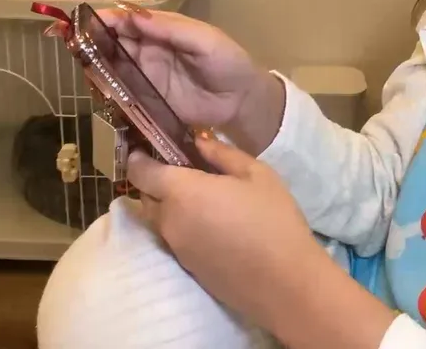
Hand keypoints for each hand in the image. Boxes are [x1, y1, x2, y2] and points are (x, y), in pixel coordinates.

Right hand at [98, 8, 285, 153]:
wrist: (242, 100)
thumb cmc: (228, 62)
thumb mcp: (204, 40)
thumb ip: (171, 28)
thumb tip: (134, 16)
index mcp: (161, 30)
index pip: (127, 20)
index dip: (106, 19)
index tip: (84, 22)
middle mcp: (148, 51)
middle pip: (113, 43)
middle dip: (93, 43)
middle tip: (75, 47)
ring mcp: (146, 77)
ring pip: (113, 68)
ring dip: (96, 67)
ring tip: (82, 67)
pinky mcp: (147, 101)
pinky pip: (123, 94)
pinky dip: (108, 92)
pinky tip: (97, 91)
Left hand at [128, 136, 395, 348]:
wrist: (285, 283)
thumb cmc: (274, 220)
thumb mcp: (257, 174)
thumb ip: (222, 154)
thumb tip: (198, 142)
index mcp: (182, 192)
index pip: (140, 171)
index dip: (140, 158)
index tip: (152, 148)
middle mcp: (170, 221)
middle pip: (146, 197)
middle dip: (157, 182)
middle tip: (186, 172)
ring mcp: (176, 248)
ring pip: (160, 219)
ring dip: (172, 206)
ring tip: (205, 199)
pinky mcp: (187, 268)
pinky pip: (175, 239)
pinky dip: (185, 227)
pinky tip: (214, 226)